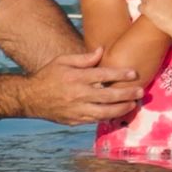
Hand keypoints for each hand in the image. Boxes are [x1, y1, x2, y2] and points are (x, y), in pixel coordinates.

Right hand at [20, 48, 143, 125]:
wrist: (30, 98)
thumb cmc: (48, 76)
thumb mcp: (62, 61)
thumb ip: (83, 58)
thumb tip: (101, 50)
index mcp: (76, 78)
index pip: (103, 75)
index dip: (120, 74)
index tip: (134, 73)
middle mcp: (78, 94)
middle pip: (108, 95)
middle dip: (127, 94)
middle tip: (140, 92)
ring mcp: (77, 110)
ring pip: (104, 112)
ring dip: (121, 109)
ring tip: (133, 104)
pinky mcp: (75, 120)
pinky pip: (95, 120)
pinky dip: (108, 117)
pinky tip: (117, 113)